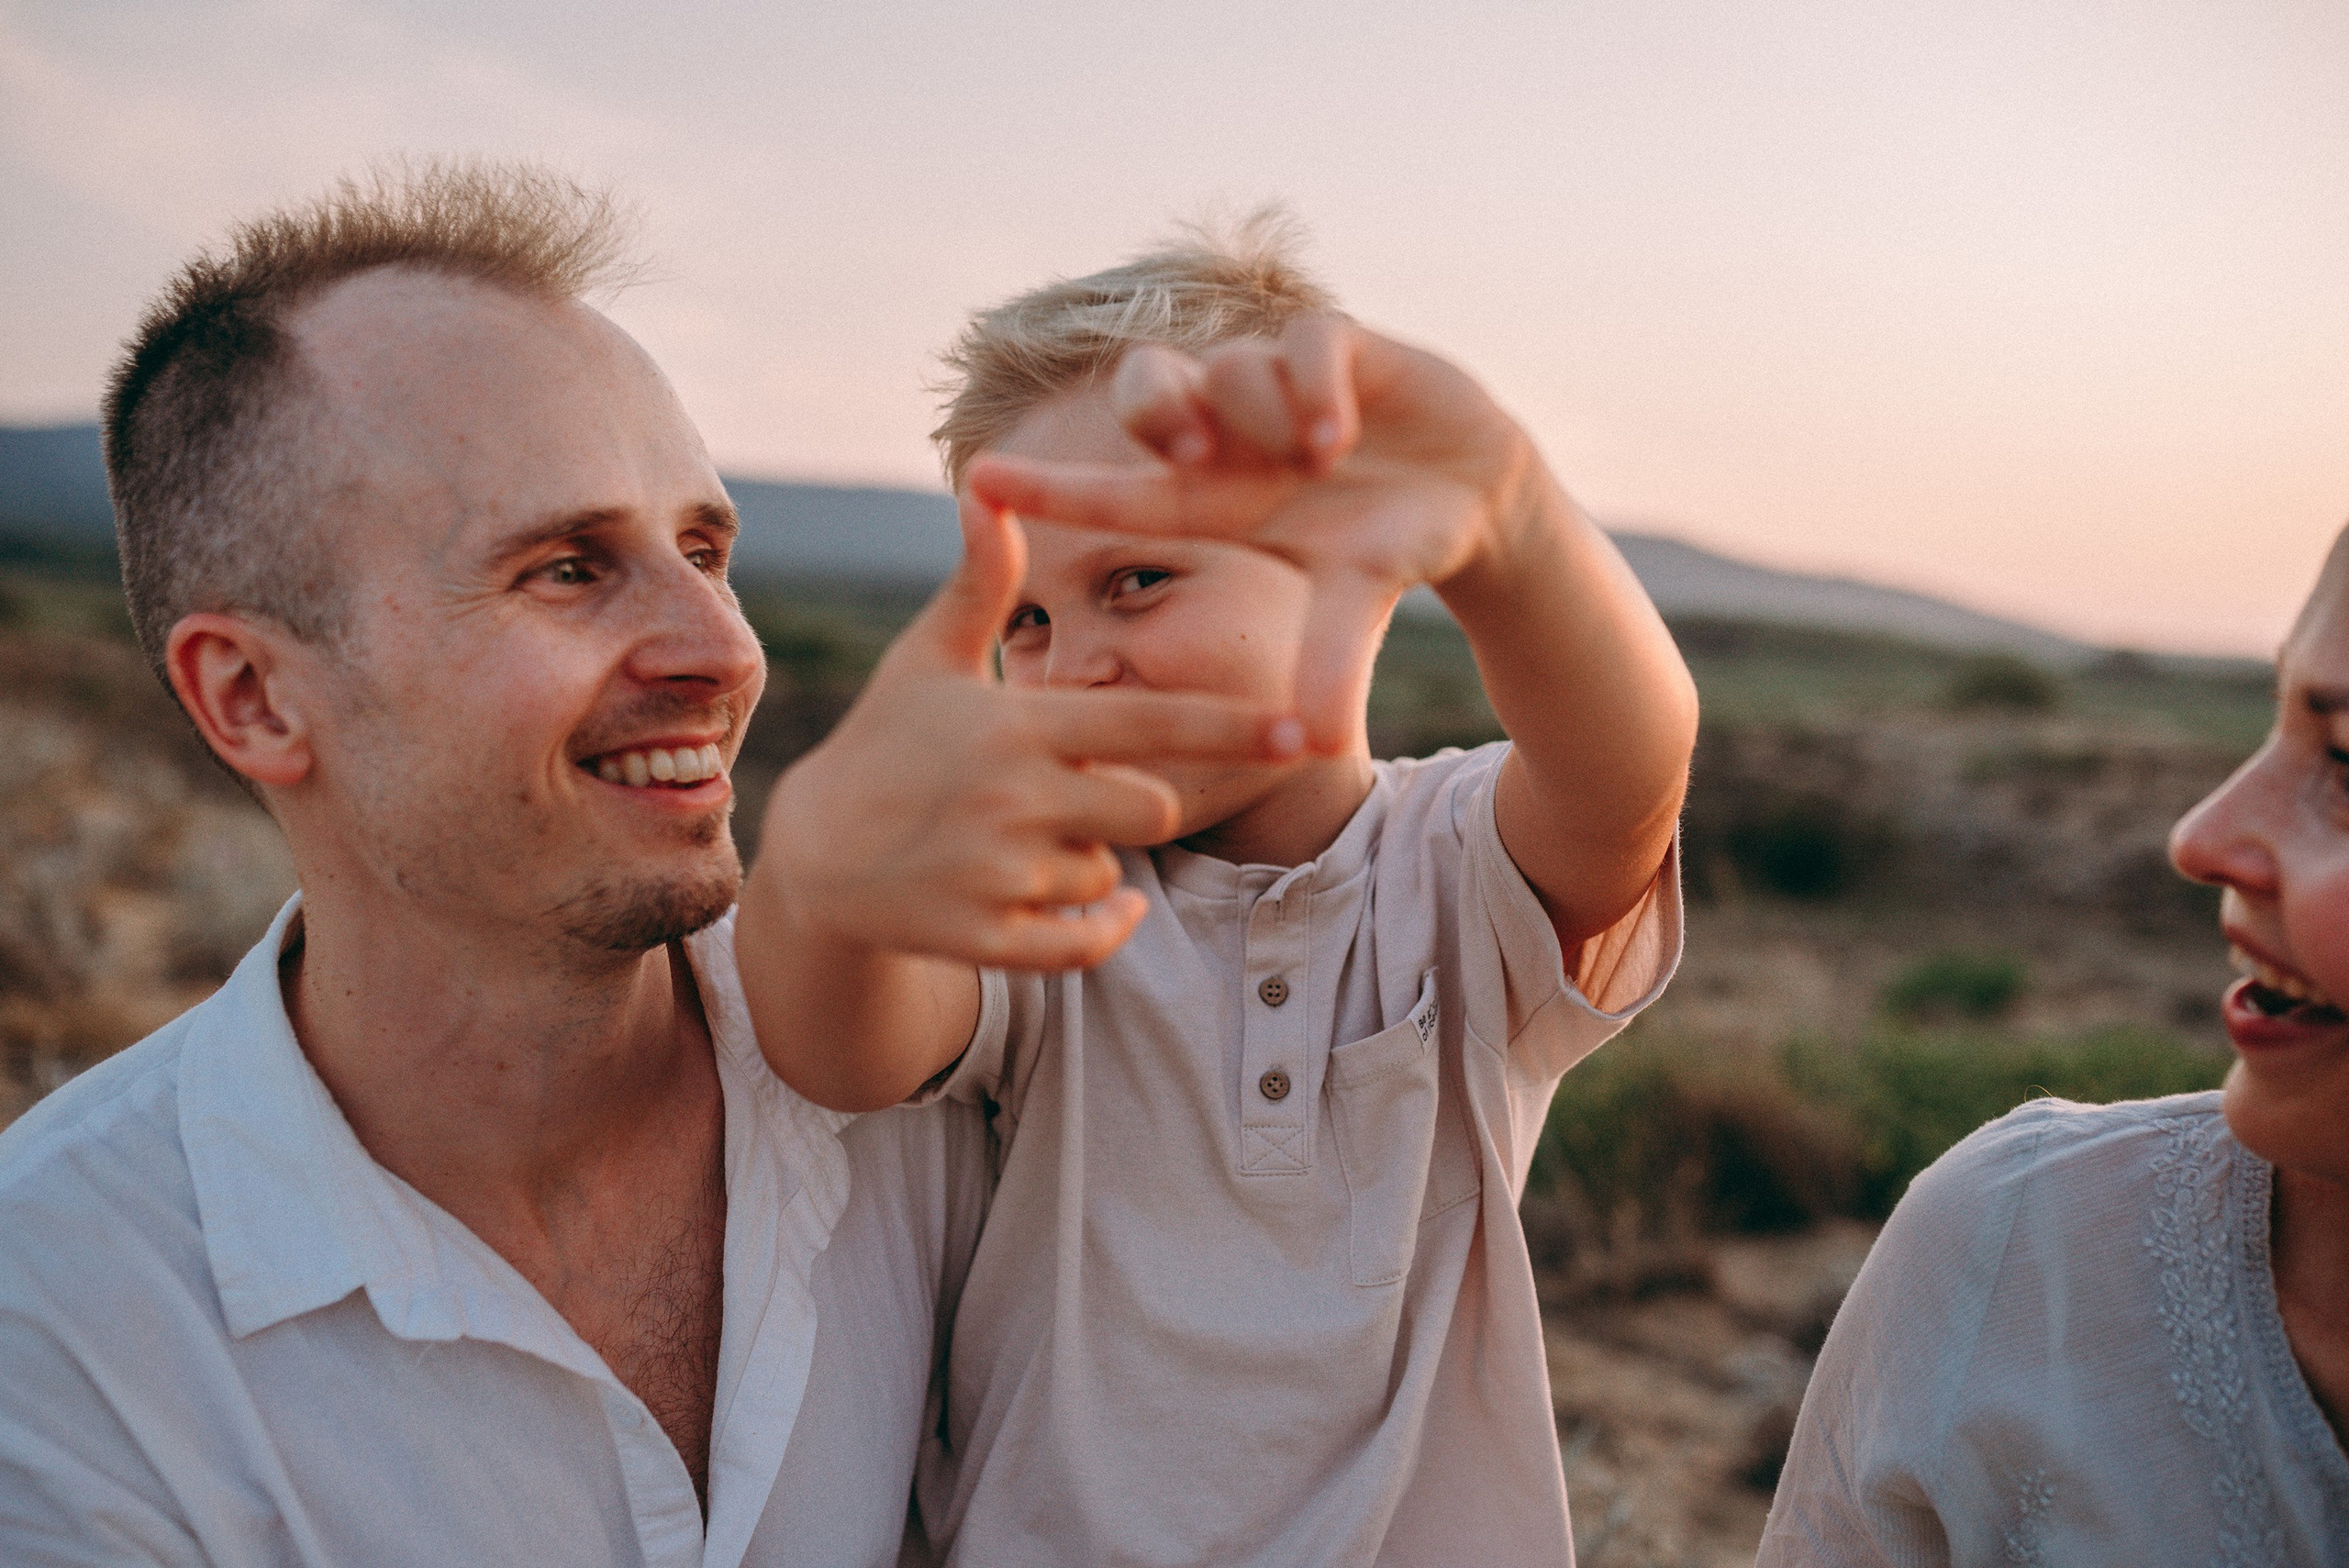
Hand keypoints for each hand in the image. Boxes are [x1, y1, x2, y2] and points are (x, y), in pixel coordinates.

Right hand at [757, 502, 1302, 970]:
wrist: (812, 854)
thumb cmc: (885, 742)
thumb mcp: (926, 658)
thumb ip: (979, 582)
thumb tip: (988, 489)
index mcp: (1016, 725)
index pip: (1149, 723)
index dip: (1232, 727)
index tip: (1300, 730)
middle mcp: (1014, 799)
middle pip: (1151, 809)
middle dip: (1131, 805)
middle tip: (1068, 796)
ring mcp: (998, 874)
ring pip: (1112, 876)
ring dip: (1094, 863)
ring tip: (1026, 842)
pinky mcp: (985, 937)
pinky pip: (1087, 944)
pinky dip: (1104, 931)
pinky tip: (1101, 909)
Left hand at [963, 315, 1543, 752]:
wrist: (1472, 490)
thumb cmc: (1386, 549)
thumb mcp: (1354, 604)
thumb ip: (1329, 660)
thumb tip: (1319, 744)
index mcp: (1212, 495)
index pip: (1113, 489)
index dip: (1048, 486)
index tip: (978, 482)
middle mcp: (1233, 431)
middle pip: (1150, 387)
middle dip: (1161, 415)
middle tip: (1194, 454)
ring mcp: (1281, 383)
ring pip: (1231, 369)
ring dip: (1262, 412)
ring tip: (1320, 461)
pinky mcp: (1342, 345)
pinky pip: (1306, 343)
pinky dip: (1314, 386)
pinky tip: (1339, 436)